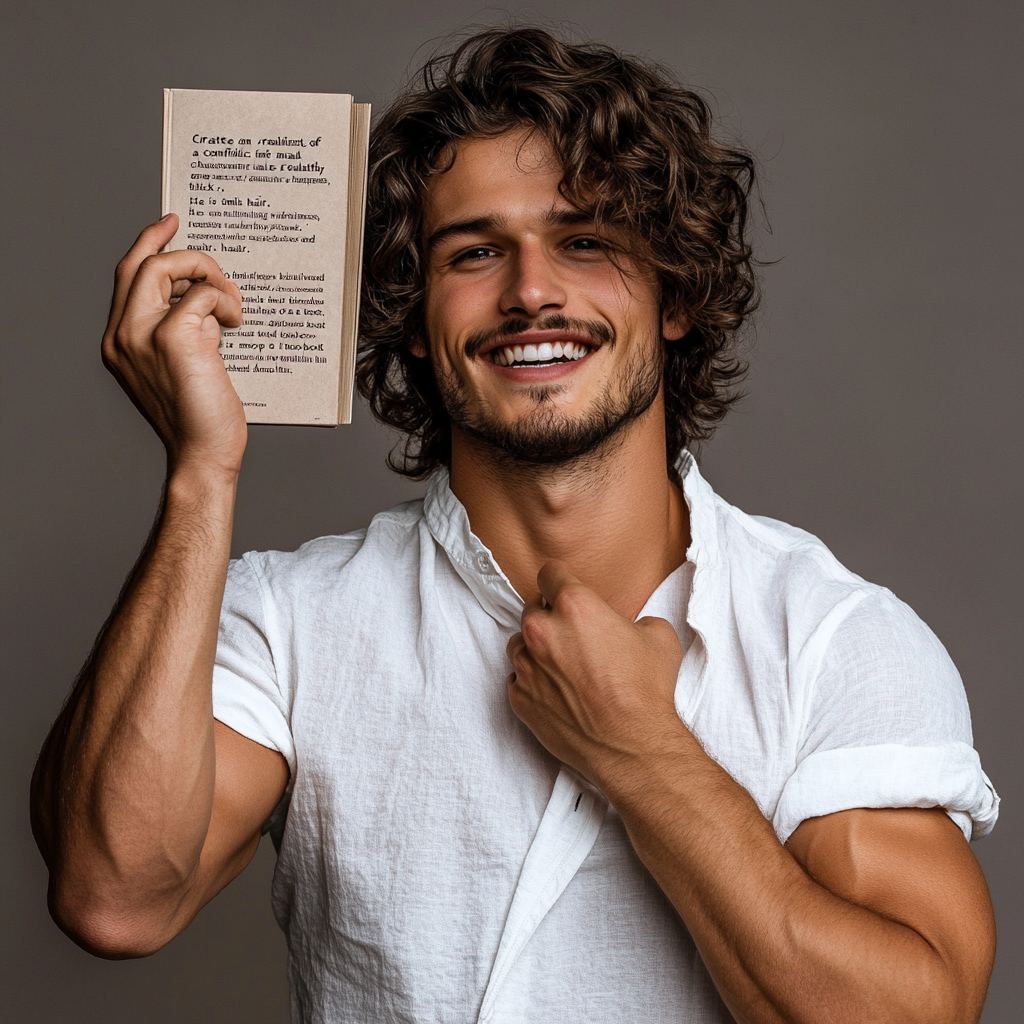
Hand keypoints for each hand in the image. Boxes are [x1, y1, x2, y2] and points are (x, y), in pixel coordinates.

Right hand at [101, 215, 245, 478]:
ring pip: (168, 267)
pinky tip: (237, 323)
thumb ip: (181, 329)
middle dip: (179, 249)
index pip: (126, 277)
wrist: (203, 453)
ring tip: (231, 306)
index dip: (148, 244)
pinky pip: (203, 293)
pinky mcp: (174, 337)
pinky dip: (225, 301)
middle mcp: (123, 335)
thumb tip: (202, 298)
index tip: (168, 225)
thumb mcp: (182, 364)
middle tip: (202, 245)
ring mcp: (144, 334)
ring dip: (209, 275)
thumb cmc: (200, 416)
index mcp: (120, 341)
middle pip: (141, 263)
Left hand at [505, 560, 685, 789]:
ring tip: (562, 663)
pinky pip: (517, 678)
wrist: (632, 746)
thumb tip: (628, 625)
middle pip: (532, 608)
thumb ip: (634, 618)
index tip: (563, 587)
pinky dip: (532, 680)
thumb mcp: (658, 635)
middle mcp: (543, 632)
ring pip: (519, 642)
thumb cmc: (647, 691)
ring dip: (536, 647)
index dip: (559, 579)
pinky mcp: (520, 698)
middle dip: (550, 616)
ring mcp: (526, 667)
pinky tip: (555, 689)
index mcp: (574, 606)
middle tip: (572, 633)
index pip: (549, 573)